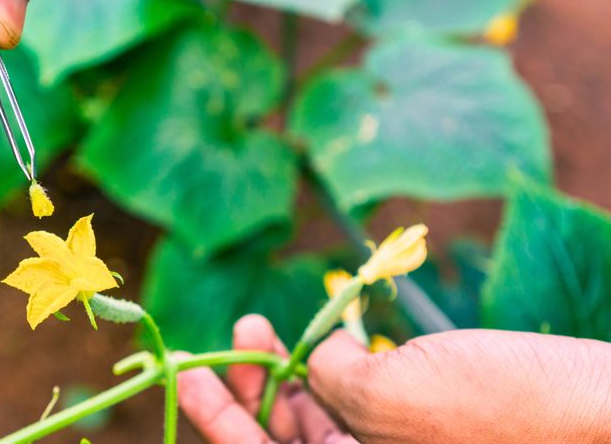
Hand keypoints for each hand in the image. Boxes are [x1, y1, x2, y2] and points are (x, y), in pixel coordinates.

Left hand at [179, 315, 610, 442]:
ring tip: (268, 326)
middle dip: (257, 386)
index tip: (189, 368)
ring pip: (323, 423)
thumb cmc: (504, 412)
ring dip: (294, 375)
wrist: (603, 415)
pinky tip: (331, 341)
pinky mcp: (427, 433)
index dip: (218, 414)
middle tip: (243, 328)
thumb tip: (321, 360)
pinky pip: (363, 408)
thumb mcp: (395, 396)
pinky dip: (339, 374)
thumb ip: (336, 381)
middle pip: (286, 441)